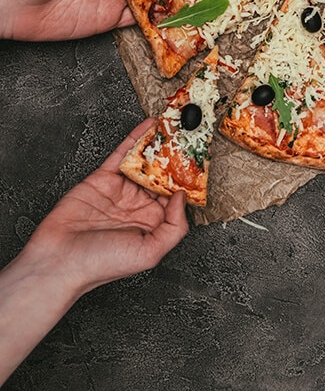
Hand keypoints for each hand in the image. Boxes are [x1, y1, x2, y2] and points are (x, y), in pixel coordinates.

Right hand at [23, 121, 188, 293]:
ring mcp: (120, 190)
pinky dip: (135, 138)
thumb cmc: (101, 265)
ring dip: (158, 144)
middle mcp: (137, 206)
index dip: (187, 179)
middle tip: (189, 137)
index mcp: (152, 223)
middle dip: (175, 158)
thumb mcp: (150, 252)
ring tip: (175, 126)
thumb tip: (182, 196)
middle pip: (161, 175)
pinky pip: (122, 154)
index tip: (200, 162)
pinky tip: (149, 125)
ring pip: (143, 161)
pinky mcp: (101, 178)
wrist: (59, 261)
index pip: (175, 195)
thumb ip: (174, 226)